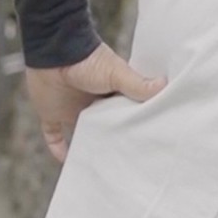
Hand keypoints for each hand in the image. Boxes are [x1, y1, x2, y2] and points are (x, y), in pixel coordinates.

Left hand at [24, 44, 165, 162]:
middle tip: (125, 159)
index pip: (124, 111)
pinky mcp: (52, 113)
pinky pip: (54, 136)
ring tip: (100, 167)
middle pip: (103, 125)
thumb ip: (138, 84)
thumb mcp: (117, 73)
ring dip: (86, 146)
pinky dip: (58, 149)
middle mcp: (93, 102)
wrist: (55, 51)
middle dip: (110, 139)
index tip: (143, 140)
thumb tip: (165, 87)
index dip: (132, 123)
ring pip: (81, 133)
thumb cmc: (88, 60)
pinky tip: (68, 162)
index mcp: (111, 92)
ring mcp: (71, 108)